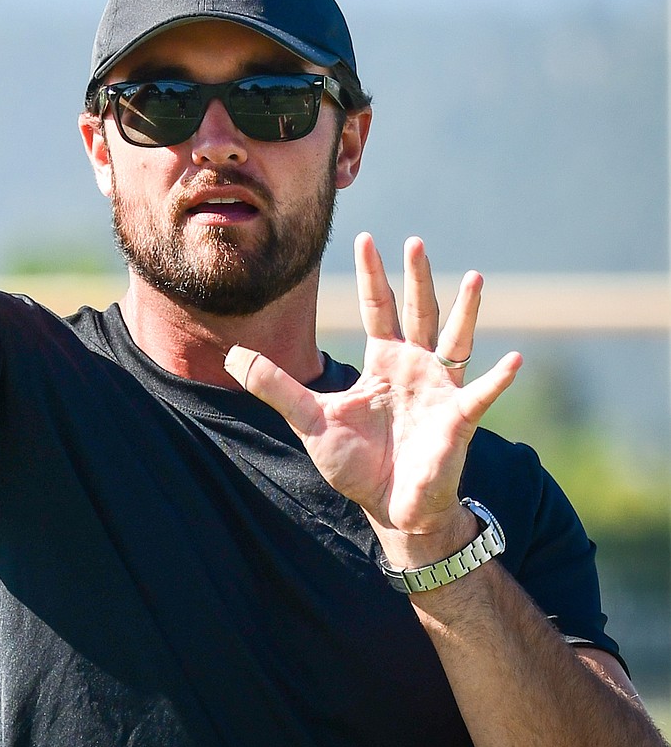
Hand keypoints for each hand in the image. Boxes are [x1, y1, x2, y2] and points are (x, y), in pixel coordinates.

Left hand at [226, 234, 520, 560]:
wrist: (389, 509)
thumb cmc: (355, 464)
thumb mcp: (308, 419)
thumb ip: (275, 385)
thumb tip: (231, 356)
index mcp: (382, 362)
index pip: (376, 307)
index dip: (371, 275)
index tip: (365, 238)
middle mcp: (414, 367)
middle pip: (416, 311)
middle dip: (415, 277)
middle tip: (414, 241)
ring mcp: (439, 390)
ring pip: (455, 339)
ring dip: (466, 310)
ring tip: (475, 278)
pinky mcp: (458, 419)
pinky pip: (483, 394)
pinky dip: (499, 378)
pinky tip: (515, 359)